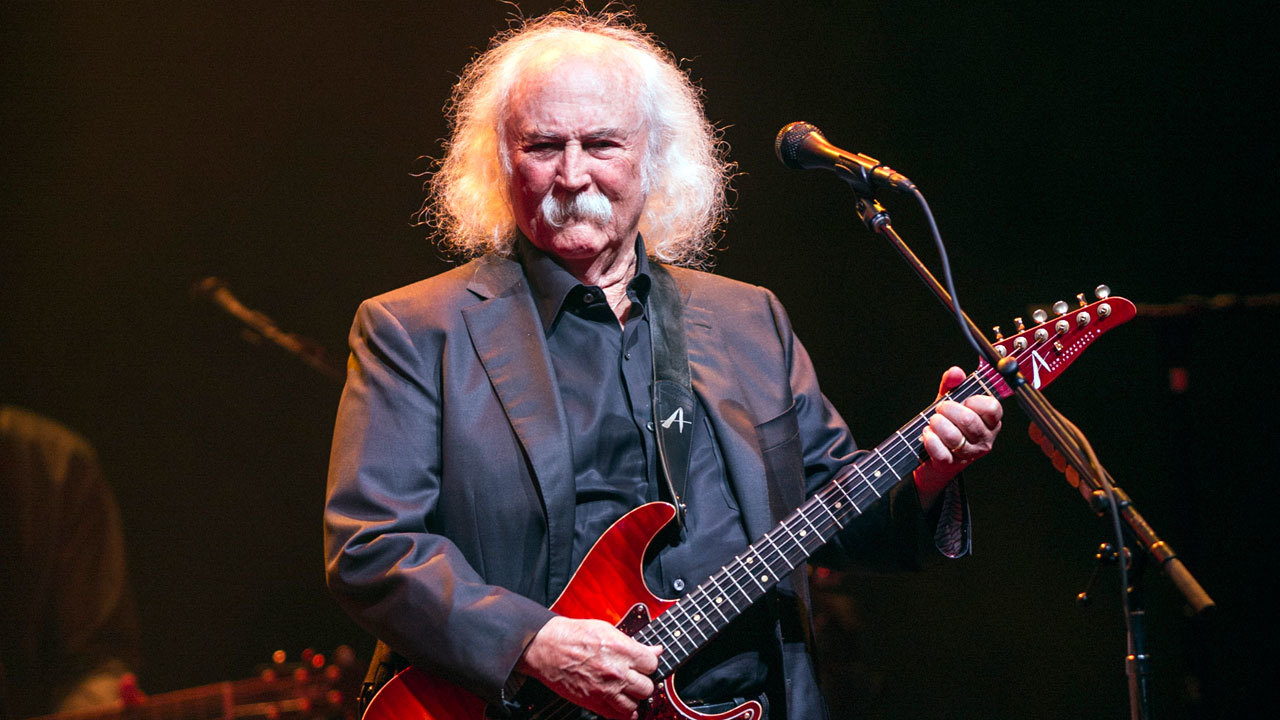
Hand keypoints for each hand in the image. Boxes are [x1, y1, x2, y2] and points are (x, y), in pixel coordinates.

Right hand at [516, 616, 662, 719]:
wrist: (547, 648)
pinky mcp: (593, 703)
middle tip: (636, 676)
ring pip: (636, 705)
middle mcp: (616, 672)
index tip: (643, 662)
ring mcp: (605, 690)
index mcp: (621, 650)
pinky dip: (623, 712)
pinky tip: (621, 703)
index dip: (649, 663)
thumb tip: (654, 650)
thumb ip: (633, 643)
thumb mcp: (607, 629)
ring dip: (634, 698)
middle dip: (644, 681)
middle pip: (647, 687)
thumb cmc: (574, 635)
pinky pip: (618, 716)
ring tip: (628, 690)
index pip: (652, 664)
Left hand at [914, 366, 1002, 507]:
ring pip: (954, 437)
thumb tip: (955, 372)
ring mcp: (970, 453)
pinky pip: (941, 452)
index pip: (992, 407)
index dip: (974, 400)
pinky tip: (927, 434)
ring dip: (938, 424)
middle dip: (948, 410)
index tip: (964, 400)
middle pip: (969, 420)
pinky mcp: (952, 464)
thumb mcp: (951, 401)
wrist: (935, 456)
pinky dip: (930, 440)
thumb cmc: (948, 424)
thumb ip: (953, 385)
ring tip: (933, 421)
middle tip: (940, 409)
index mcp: (991, 421)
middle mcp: (985, 439)